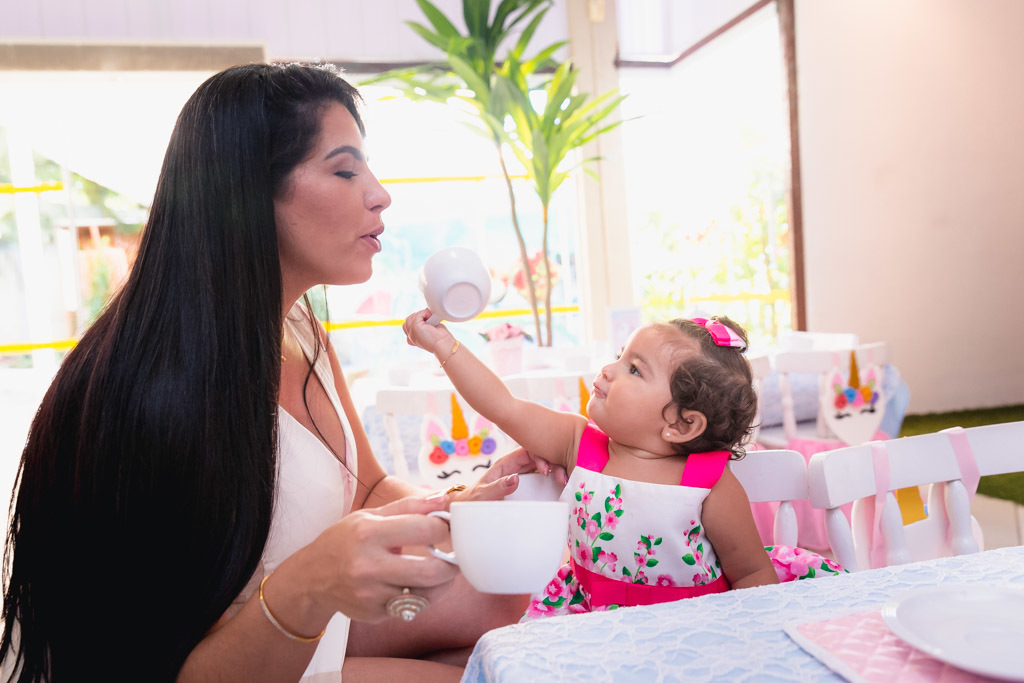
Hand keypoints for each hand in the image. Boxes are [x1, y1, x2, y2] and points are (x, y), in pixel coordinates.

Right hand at [301, 493, 458, 622]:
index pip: (424, 530)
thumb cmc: (344, 541)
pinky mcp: (374, 614)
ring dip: (442, 584)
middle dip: (451, 564)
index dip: (443, 527)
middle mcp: (368, 566)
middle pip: (430, 571)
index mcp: (368, 534)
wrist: (311, 578)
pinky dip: (423, 597)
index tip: (446, 527)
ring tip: (441, 570)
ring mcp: (371, 595)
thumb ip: (409, 507)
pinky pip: (412, 608)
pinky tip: (419, 585)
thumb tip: (443, 498)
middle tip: (455, 557)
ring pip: (426, 595)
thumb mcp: (370, 516)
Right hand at [402, 308, 454, 355]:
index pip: (407, 326)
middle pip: (407, 321)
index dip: (415, 321)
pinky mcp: (415, 327)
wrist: (443, 345)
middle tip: (429, 319)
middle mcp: (411, 337)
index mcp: (413, 339)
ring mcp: (412, 332)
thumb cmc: (440, 339)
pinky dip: (425, 313)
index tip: (426, 322)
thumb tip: (426, 313)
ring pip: (410, 317)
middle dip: (417, 317)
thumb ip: (425, 324)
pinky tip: (431, 317)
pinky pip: (417, 315)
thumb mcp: (430, 330)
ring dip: (421, 315)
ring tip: (430, 318)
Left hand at [454, 447, 567, 501]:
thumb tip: (516, 478)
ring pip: (546, 466)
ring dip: (557, 471)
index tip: (546, 471)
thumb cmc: (474, 500)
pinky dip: (555, 480)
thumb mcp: (483, 494)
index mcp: (507, 463)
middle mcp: (518, 467)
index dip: (540, 456)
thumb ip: (498, 486)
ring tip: (564, 482)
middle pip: (541, 457)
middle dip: (554, 463)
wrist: (469, 511)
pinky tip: (562, 487)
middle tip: (561, 478)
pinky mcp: (530, 487)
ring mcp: (525, 476)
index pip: (528, 450)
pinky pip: (545, 479)